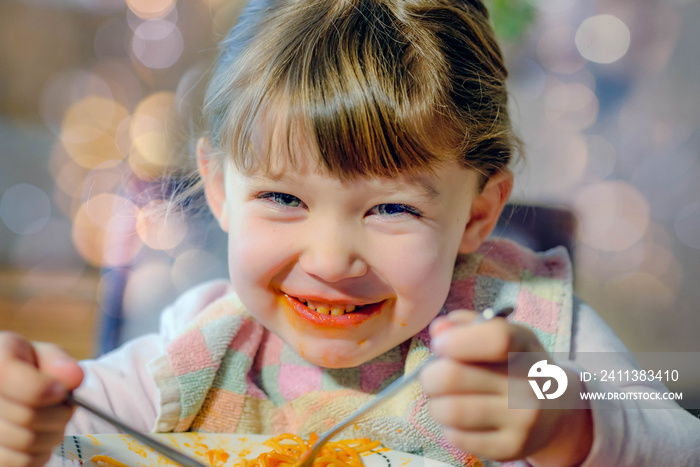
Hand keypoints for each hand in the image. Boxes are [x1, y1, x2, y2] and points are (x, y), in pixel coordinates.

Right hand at [0, 332, 82, 466]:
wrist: (7, 386)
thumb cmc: (26, 368)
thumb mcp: (40, 355)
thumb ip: (57, 361)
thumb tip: (75, 377)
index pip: (30, 389)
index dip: (51, 392)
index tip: (61, 391)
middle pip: (30, 418)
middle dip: (58, 413)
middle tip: (62, 406)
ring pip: (26, 443)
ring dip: (51, 434)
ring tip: (50, 421)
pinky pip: (21, 462)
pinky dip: (39, 454)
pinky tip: (38, 437)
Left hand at [419, 310, 591, 465]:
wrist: (556, 409)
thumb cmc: (517, 365)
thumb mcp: (504, 335)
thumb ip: (468, 326)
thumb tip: (438, 330)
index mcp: (524, 347)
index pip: (495, 338)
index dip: (456, 340)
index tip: (440, 345)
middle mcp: (528, 385)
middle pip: (453, 376)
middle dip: (430, 375)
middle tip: (433, 376)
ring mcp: (522, 420)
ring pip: (449, 410)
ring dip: (435, 403)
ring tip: (444, 398)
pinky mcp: (510, 448)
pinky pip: (456, 437)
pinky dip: (447, 426)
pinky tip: (461, 419)